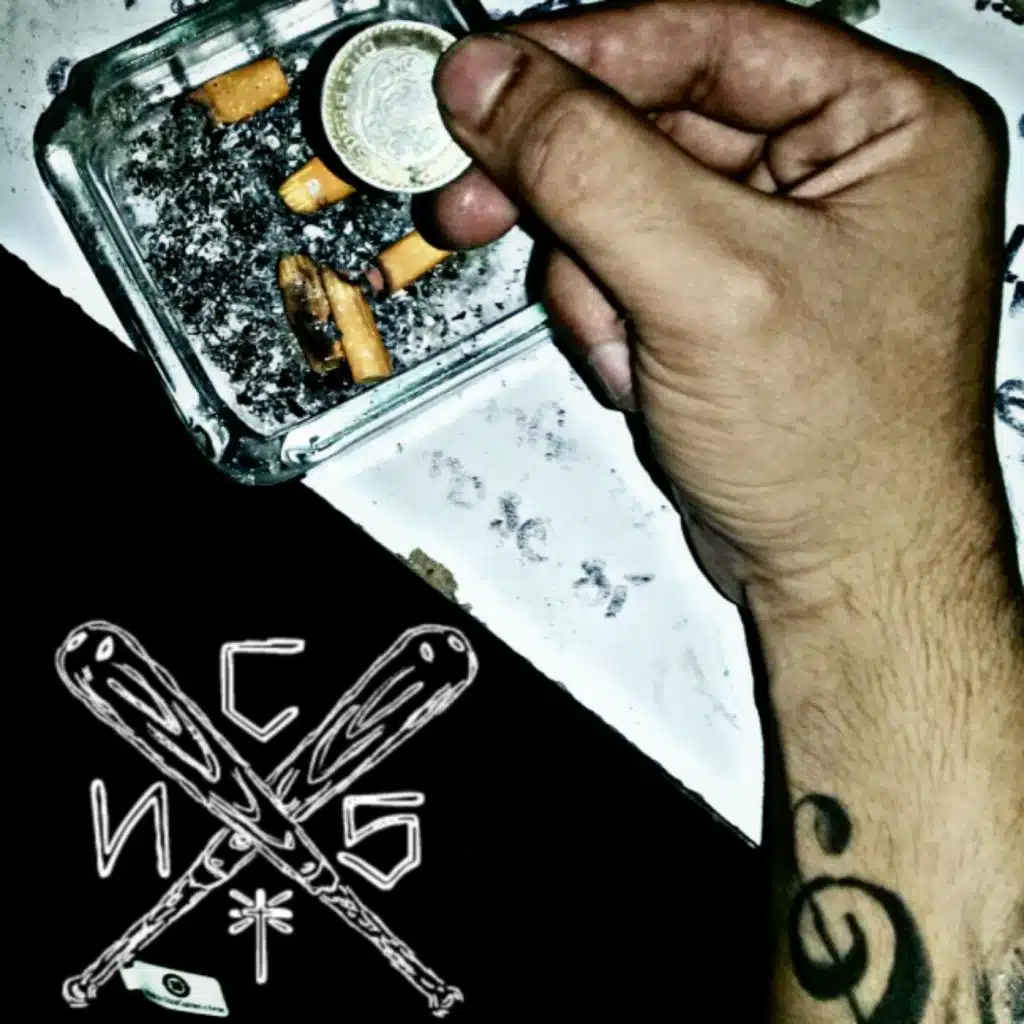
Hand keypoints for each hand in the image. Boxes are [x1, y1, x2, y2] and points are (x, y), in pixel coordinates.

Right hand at [426, 1, 1009, 613]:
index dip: (588, 54)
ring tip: (620, 334)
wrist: (838, 570)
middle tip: (479, 190)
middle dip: (564, 179)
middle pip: (652, 120)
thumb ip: (590, 167)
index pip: (707, 37)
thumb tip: (497, 87)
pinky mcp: (721, 303)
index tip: (492, 77)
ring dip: (591, 271)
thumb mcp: (709, 284)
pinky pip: (626, 267)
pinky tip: (640, 364)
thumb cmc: (843, 454)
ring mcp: (771, 243)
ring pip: (623, 202)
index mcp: (887, 128)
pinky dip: (607, 314)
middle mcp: (834, 174)